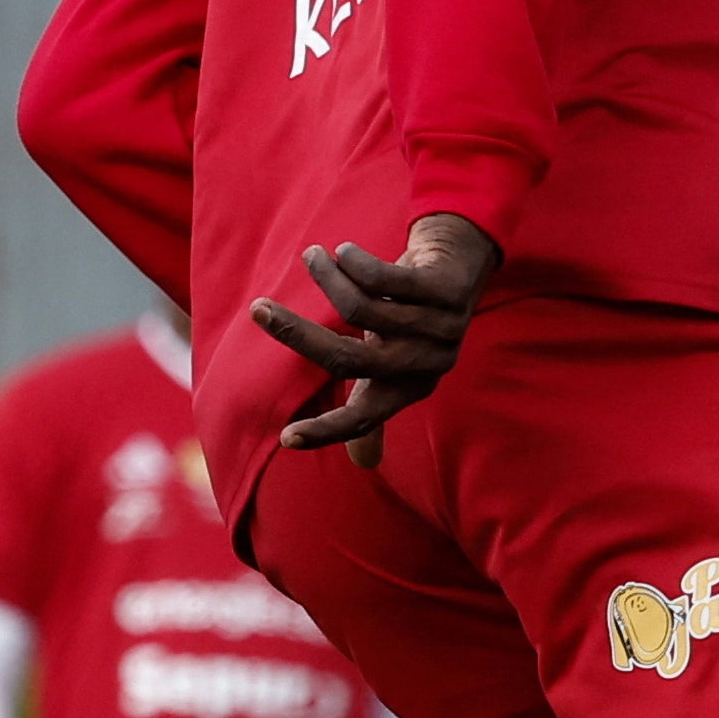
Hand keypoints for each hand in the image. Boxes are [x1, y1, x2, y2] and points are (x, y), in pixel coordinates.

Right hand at [254, 214, 498, 455]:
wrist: (459, 266)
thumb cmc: (412, 319)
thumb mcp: (394, 364)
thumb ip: (375, 403)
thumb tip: (364, 465)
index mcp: (407, 389)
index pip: (363, 420)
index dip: (326, 431)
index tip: (286, 438)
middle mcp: (425, 365)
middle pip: (347, 360)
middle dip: (295, 334)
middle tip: (259, 309)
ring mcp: (440, 329)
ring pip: (361, 309)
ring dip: (327, 278)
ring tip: (312, 257)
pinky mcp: (446, 292)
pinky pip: (384, 279)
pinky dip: (353, 262)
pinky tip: (343, 252)